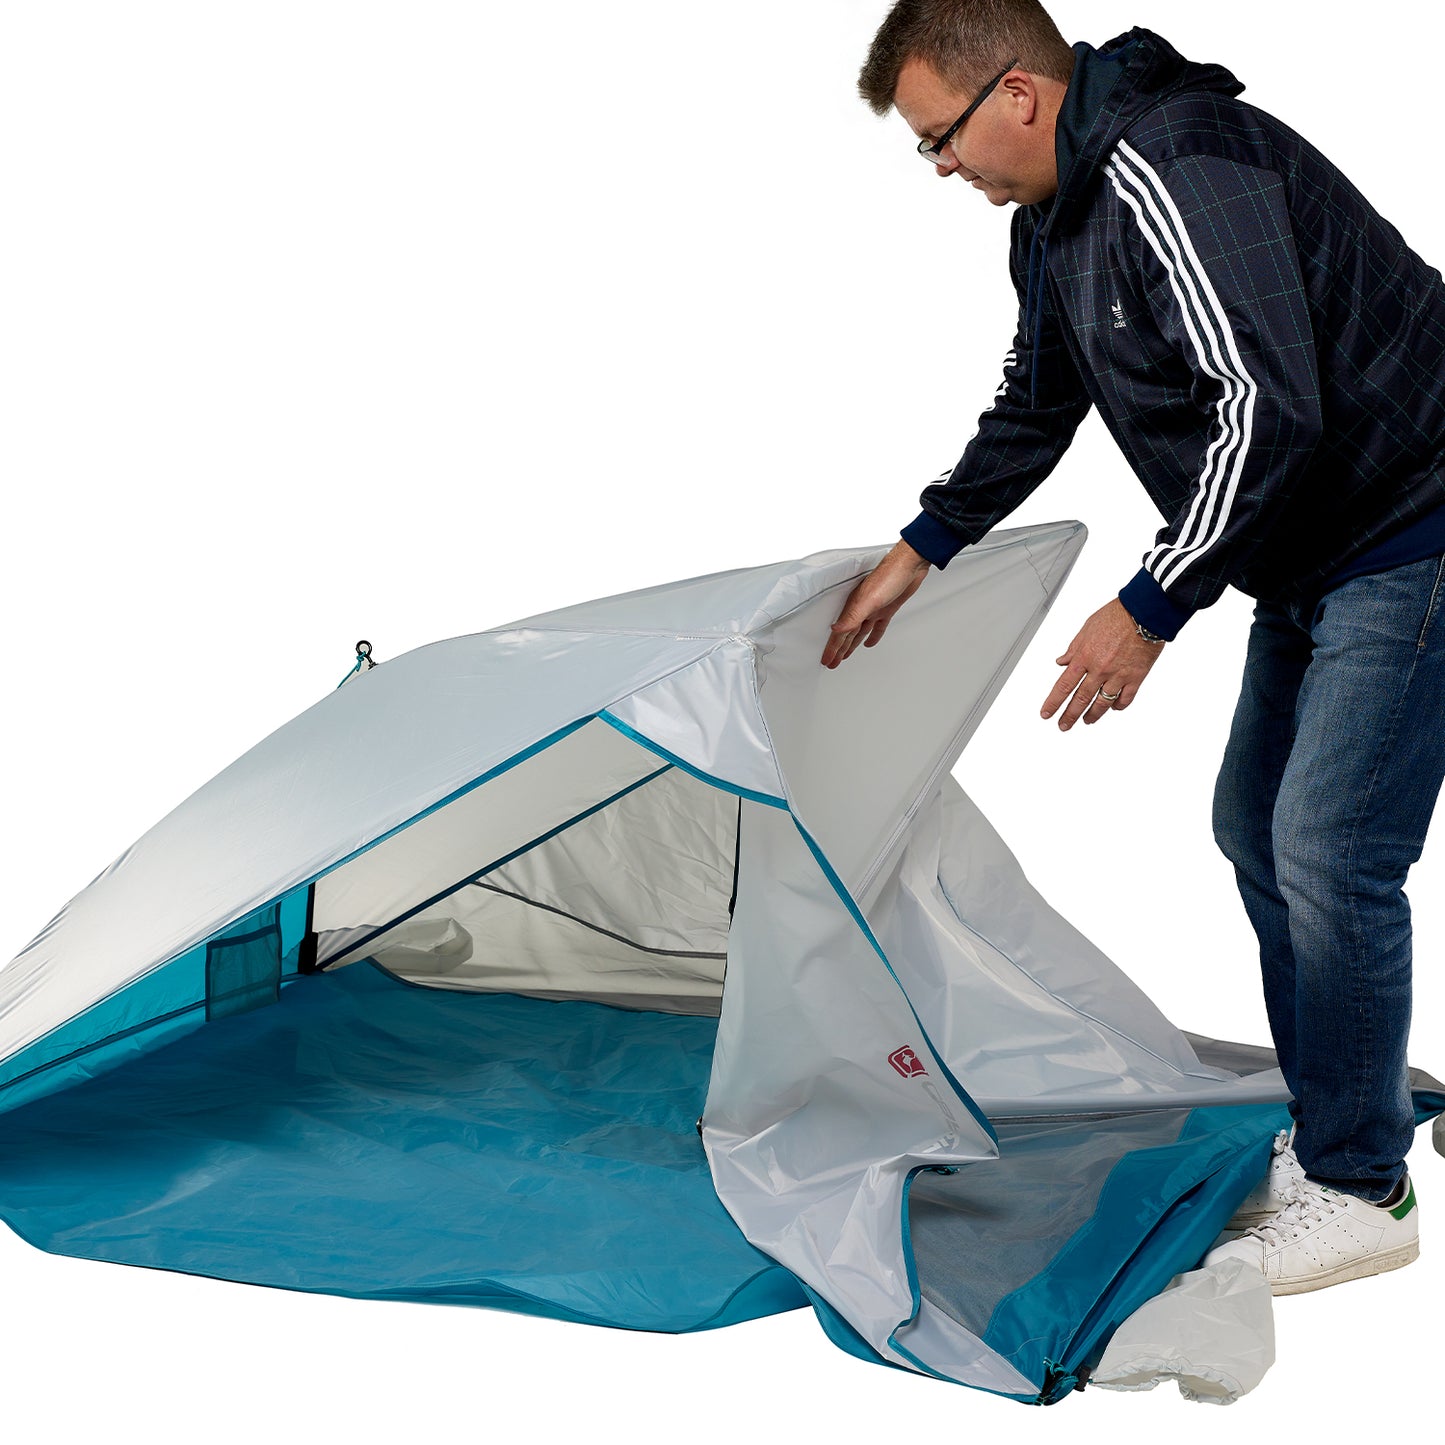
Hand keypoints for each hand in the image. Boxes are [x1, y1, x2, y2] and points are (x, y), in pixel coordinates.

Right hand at [821, 541, 930, 667]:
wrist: (910, 565)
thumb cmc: (889, 576)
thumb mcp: (869, 599)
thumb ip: (853, 616)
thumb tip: (836, 630)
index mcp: (854, 607)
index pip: (839, 634)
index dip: (832, 648)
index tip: (827, 661)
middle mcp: (861, 609)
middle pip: (847, 635)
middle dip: (839, 650)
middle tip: (832, 662)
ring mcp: (874, 610)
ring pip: (859, 632)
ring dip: (852, 644)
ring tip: (845, 656)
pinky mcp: (886, 608)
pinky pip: (877, 626)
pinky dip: (873, 636)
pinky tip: (870, 642)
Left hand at [1041, 598, 1164, 729]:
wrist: (1145, 612)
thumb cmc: (1117, 615)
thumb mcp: (1087, 628)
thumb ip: (1073, 648)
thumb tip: (1061, 662)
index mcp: (1084, 657)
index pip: (1064, 686)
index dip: (1053, 702)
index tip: (1047, 713)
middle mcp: (1100, 669)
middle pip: (1080, 699)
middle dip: (1069, 715)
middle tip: (1063, 725)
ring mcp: (1118, 675)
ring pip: (1102, 703)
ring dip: (1092, 715)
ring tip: (1086, 721)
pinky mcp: (1136, 677)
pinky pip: (1125, 699)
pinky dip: (1118, 706)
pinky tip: (1113, 708)